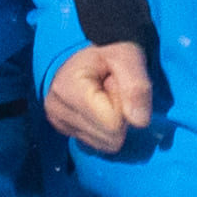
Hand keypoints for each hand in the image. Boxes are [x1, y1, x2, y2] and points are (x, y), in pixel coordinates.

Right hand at [44, 40, 159, 154]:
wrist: (85, 52)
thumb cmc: (108, 51)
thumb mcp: (128, 57)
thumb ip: (137, 86)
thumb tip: (140, 122)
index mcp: (67, 89)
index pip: (113, 123)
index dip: (124, 105)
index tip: (116, 83)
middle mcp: (56, 110)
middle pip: (109, 139)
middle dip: (120, 117)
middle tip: (112, 91)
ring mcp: (57, 121)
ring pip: (104, 145)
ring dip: (113, 124)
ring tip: (105, 99)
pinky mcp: (61, 129)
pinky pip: (96, 144)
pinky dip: (103, 130)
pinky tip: (98, 109)